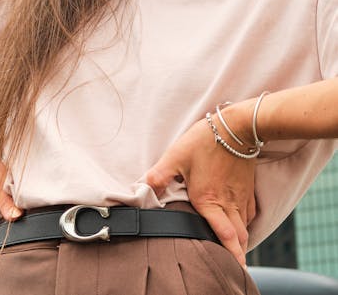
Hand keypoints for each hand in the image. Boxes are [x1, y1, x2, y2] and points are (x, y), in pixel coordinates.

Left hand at [144, 117, 255, 266]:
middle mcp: (228, 202)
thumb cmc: (206, 141)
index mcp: (209, 200)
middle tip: (234, 266)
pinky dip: (245, 224)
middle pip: (238, 238)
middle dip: (237, 254)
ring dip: (240, 241)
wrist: (236, 127)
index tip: (232, 267)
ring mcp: (240, 196)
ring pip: (245, 227)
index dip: (230, 254)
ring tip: (236, 251)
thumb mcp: (176, 155)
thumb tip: (144, 187)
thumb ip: (160, 175)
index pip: (223, 235)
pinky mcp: (248, 187)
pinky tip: (240, 224)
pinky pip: (250, 213)